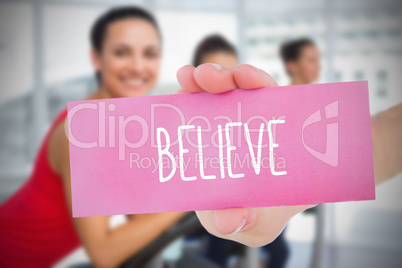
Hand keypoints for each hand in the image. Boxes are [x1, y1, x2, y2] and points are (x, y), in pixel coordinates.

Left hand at [176, 63, 313, 246]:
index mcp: (211, 153)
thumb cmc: (258, 215)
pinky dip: (259, 82)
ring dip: (231, 76)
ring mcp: (255, 122)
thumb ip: (233, 222)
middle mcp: (229, 133)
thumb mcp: (245, 224)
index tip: (178, 93)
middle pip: (214, 100)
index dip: (184, 104)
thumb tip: (226, 220)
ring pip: (240, 90)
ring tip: (231, 74)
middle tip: (198, 76)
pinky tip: (252, 77)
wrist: (294, 207)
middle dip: (204, 83)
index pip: (194, 122)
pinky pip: (270, 94)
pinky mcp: (279, 117)